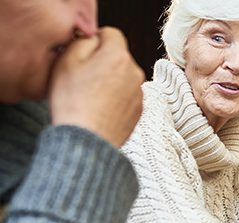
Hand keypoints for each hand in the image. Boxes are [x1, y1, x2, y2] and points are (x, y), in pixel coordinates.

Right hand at [49, 27, 143, 146]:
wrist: (87, 140)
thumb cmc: (72, 100)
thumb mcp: (67, 61)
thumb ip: (83, 41)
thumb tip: (93, 38)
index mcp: (118, 56)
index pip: (111, 34)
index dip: (95, 40)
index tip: (82, 54)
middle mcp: (135, 72)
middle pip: (118, 56)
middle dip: (102, 62)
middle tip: (82, 78)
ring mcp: (139, 93)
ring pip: (122, 77)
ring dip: (109, 81)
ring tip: (89, 97)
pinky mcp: (139, 111)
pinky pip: (126, 96)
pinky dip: (114, 98)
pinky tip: (99, 109)